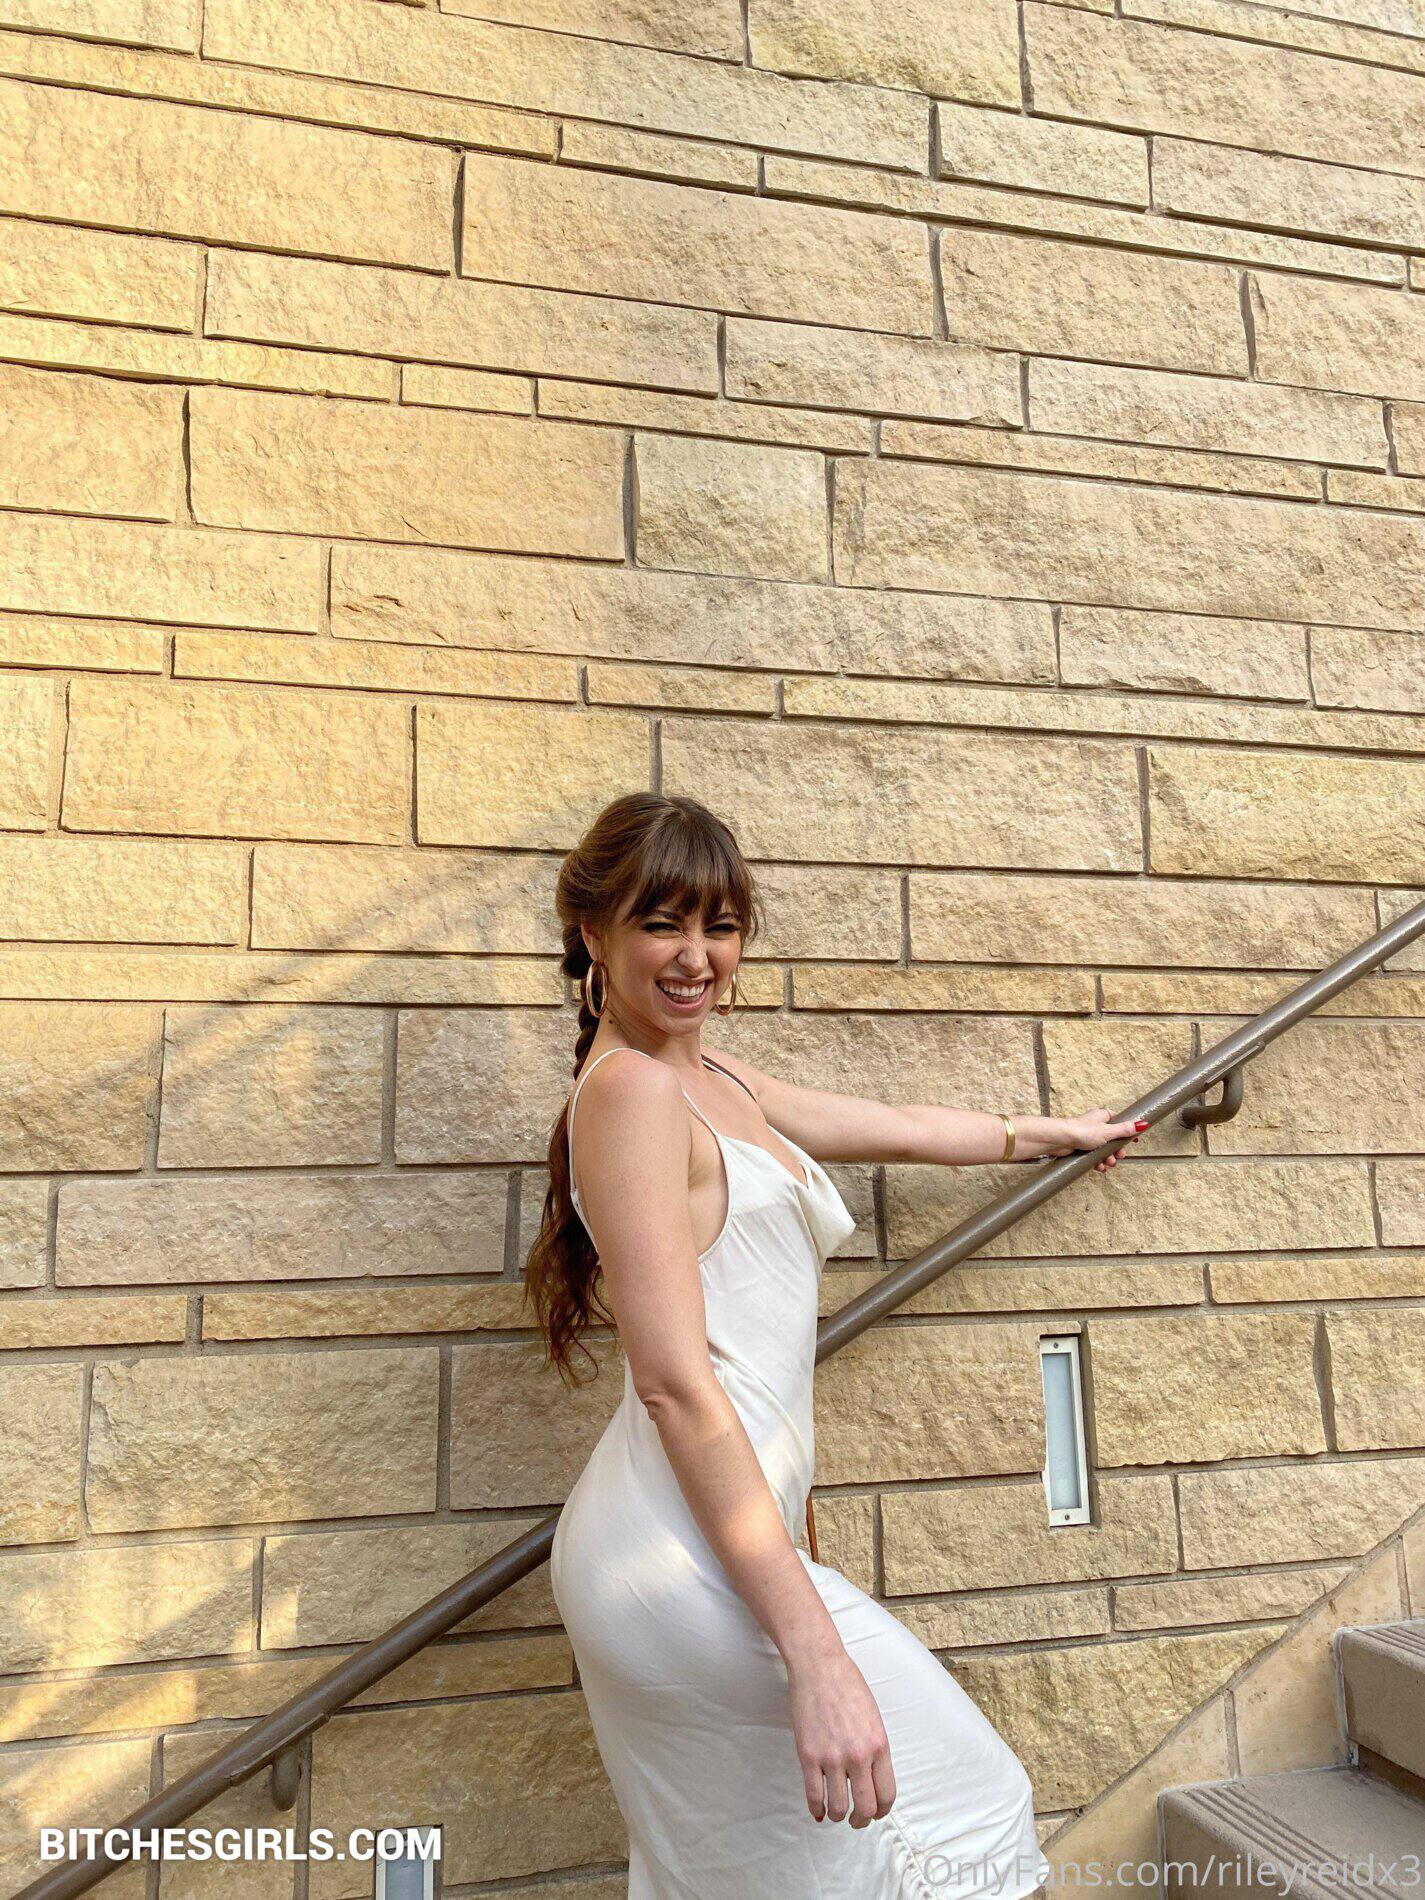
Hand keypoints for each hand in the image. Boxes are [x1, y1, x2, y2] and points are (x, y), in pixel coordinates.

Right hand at [786, 1643, 896, 1826]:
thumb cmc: (847, 1685)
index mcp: (879, 1745)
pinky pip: (814, 1796)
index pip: (887, 1795)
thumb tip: (871, 1778)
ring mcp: (832, 1757)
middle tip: (857, 1819)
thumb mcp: (874, 1718)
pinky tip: (818, 1810)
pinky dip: (817, 1809)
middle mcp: (858, 1756)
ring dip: (839, 1816)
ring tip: (837, 1813)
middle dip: (862, 1819)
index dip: (882, 1811)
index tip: (876, 1812)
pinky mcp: (808, 1756)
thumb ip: (875, 1749)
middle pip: (866, 1808)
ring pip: (839, 1808)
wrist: (818, 1666)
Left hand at [1046, 1107, 1147, 1172]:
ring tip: (1109, 1164)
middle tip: (1119, 1156)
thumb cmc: (1082, 1131)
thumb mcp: (1108, 1131)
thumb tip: (1143, 1123)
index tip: (1133, 1141)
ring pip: (1104, 1149)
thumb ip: (1125, 1129)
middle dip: (1117, 1150)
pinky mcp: (1082, 1147)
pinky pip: (1094, 1156)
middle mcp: (1096, 1125)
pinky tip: (1100, 1168)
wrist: (1060, 1140)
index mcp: (1103, 1116)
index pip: (1120, 1122)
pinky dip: (1098, 1162)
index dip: (1127, 1132)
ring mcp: (1089, 1137)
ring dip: (1108, 1158)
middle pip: (1113, 1139)